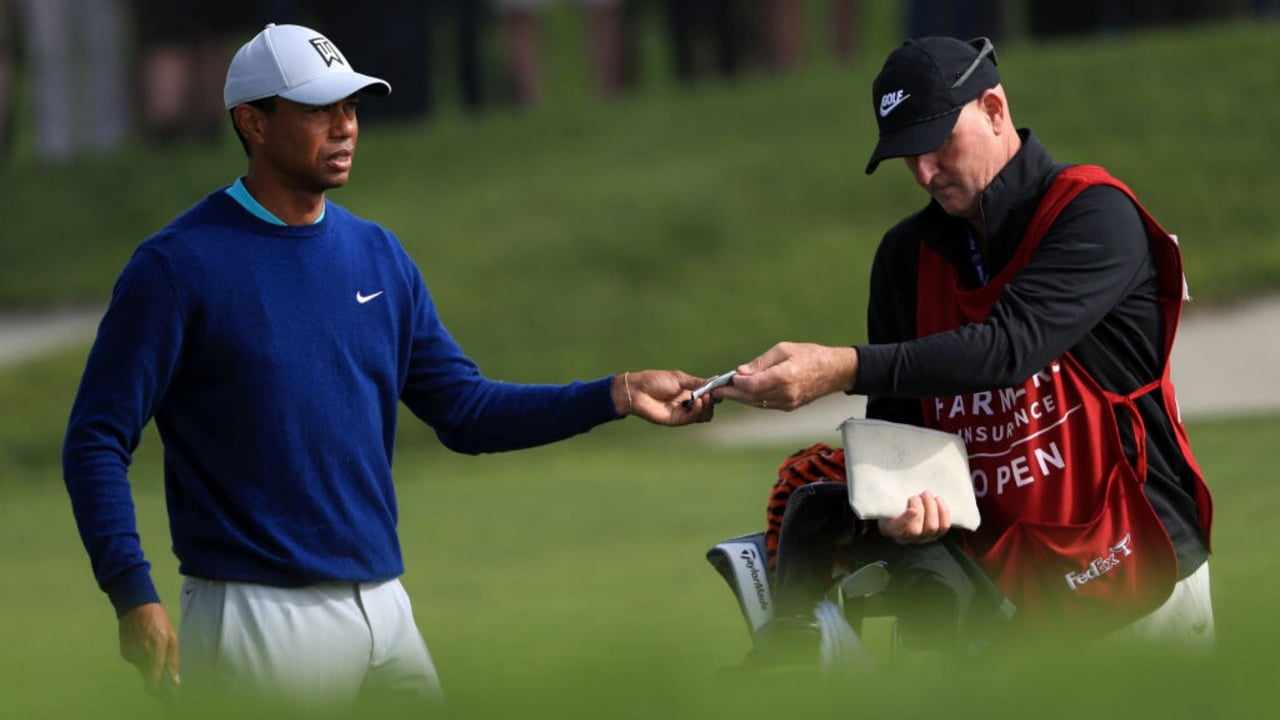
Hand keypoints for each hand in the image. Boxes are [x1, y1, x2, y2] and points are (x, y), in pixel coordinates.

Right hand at [118, 602, 179, 697]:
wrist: (136, 606)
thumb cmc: (158, 620)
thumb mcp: (172, 637)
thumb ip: (173, 659)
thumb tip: (175, 680)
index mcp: (156, 652)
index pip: (153, 680)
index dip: (158, 690)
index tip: (163, 692)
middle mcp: (141, 656)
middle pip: (147, 676)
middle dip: (155, 675)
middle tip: (162, 666)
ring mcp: (130, 655)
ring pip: (141, 667)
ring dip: (148, 663)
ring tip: (152, 645)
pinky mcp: (124, 652)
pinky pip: (134, 660)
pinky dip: (140, 656)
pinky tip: (142, 642)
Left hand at [614, 370, 715, 424]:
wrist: (637, 390)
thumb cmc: (655, 381)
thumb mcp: (679, 379)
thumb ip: (697, 382)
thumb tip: (715, 381)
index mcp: (689, 393)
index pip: (708, 397)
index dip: (715, 394)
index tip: (719, 387)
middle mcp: (688, 404)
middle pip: (709, 409)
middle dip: (713, 401)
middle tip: (711, 394)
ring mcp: (682, 413)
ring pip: (703, 416)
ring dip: (707, 407)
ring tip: (704, 397)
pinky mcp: (676, 420)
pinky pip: (692, 419)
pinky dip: (698, 410)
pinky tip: (698, 401)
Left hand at [714, 342, 857, 410]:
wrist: (835, 372)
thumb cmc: (810, 355)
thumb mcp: (784, 349)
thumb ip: (760, 363)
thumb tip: (740, 372)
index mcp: (784, 377)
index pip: (751, 386)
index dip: (736, 384)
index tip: (726, 378)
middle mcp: (785, 394)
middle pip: (750, 397)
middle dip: (731, 394)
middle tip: (715, 390)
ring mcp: (787, 403)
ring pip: (756, 403)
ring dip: (740, 398)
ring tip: (726, 391)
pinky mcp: (789, 407)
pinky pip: (765, 404)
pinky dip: (753, 399)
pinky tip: (744, 393)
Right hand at [876, 491, 950, 544]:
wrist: (903, 515)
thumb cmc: (893, 507)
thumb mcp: (886, 502)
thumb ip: (887, 497)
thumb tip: (881, 482)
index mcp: (892, 529)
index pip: (899, 529)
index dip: (907, 520)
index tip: (912, 510)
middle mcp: (908, 538)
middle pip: (918, 529)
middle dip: (921, 509)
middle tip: (920, 494)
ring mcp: (923, 538)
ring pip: (932, 527)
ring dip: (932, 508)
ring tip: (927, 495)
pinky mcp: (936, 534)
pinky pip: (944, 526)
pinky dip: (943, 512)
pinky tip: (938, 500)